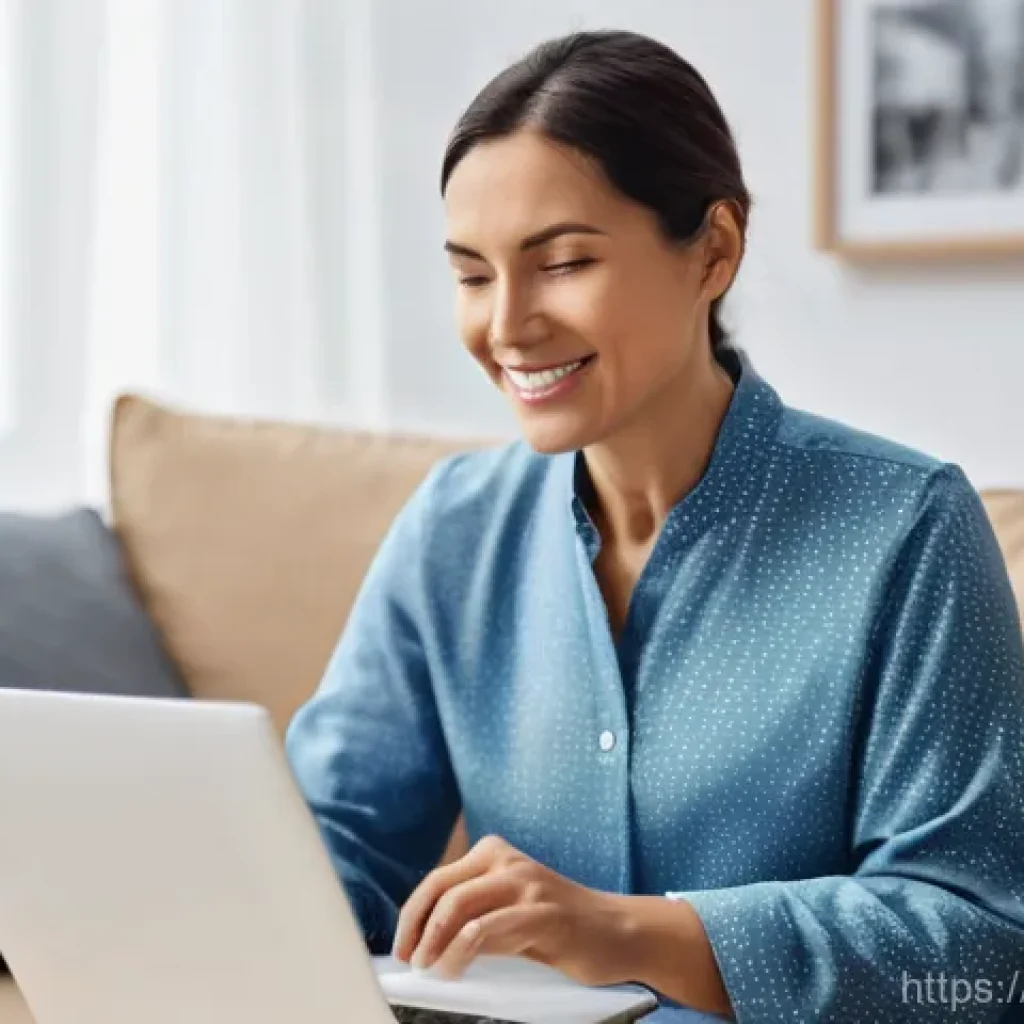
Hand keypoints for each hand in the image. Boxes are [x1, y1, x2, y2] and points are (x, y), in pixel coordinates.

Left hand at [391, 834, 631, 984]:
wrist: (616, 930)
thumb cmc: (558, 928)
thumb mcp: (508, 912)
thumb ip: (474, 915)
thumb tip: (425, 941)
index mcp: (493, 854)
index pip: (437, 879)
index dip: (411, 915)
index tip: (401, 947)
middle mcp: (506, 860)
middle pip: (442, 888)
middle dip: (416, 927)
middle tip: (410, 960)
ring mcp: (526, 883)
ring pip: (460, 904)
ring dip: (435, 941)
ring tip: (431, 967)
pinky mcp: (542, 911)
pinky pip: (488, 927)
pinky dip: (462, 948)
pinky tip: (456, 966)